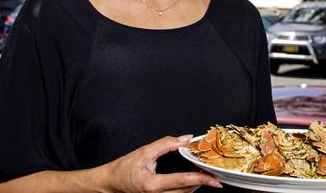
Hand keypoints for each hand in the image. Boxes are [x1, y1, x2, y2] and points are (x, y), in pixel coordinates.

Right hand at [102, 135, 222, 192]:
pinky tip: (191, 179)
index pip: (182, 182)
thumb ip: (165, 144)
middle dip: (201, 182)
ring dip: (195, 185)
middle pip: (186, 191)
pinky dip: (186, 188)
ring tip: (203, 174)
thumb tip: (185, 139)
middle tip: (212, 172)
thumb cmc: (123, 169)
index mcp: (152, 186)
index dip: (201, 179)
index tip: (215, 180)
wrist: (110, 183)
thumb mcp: (143, 152)